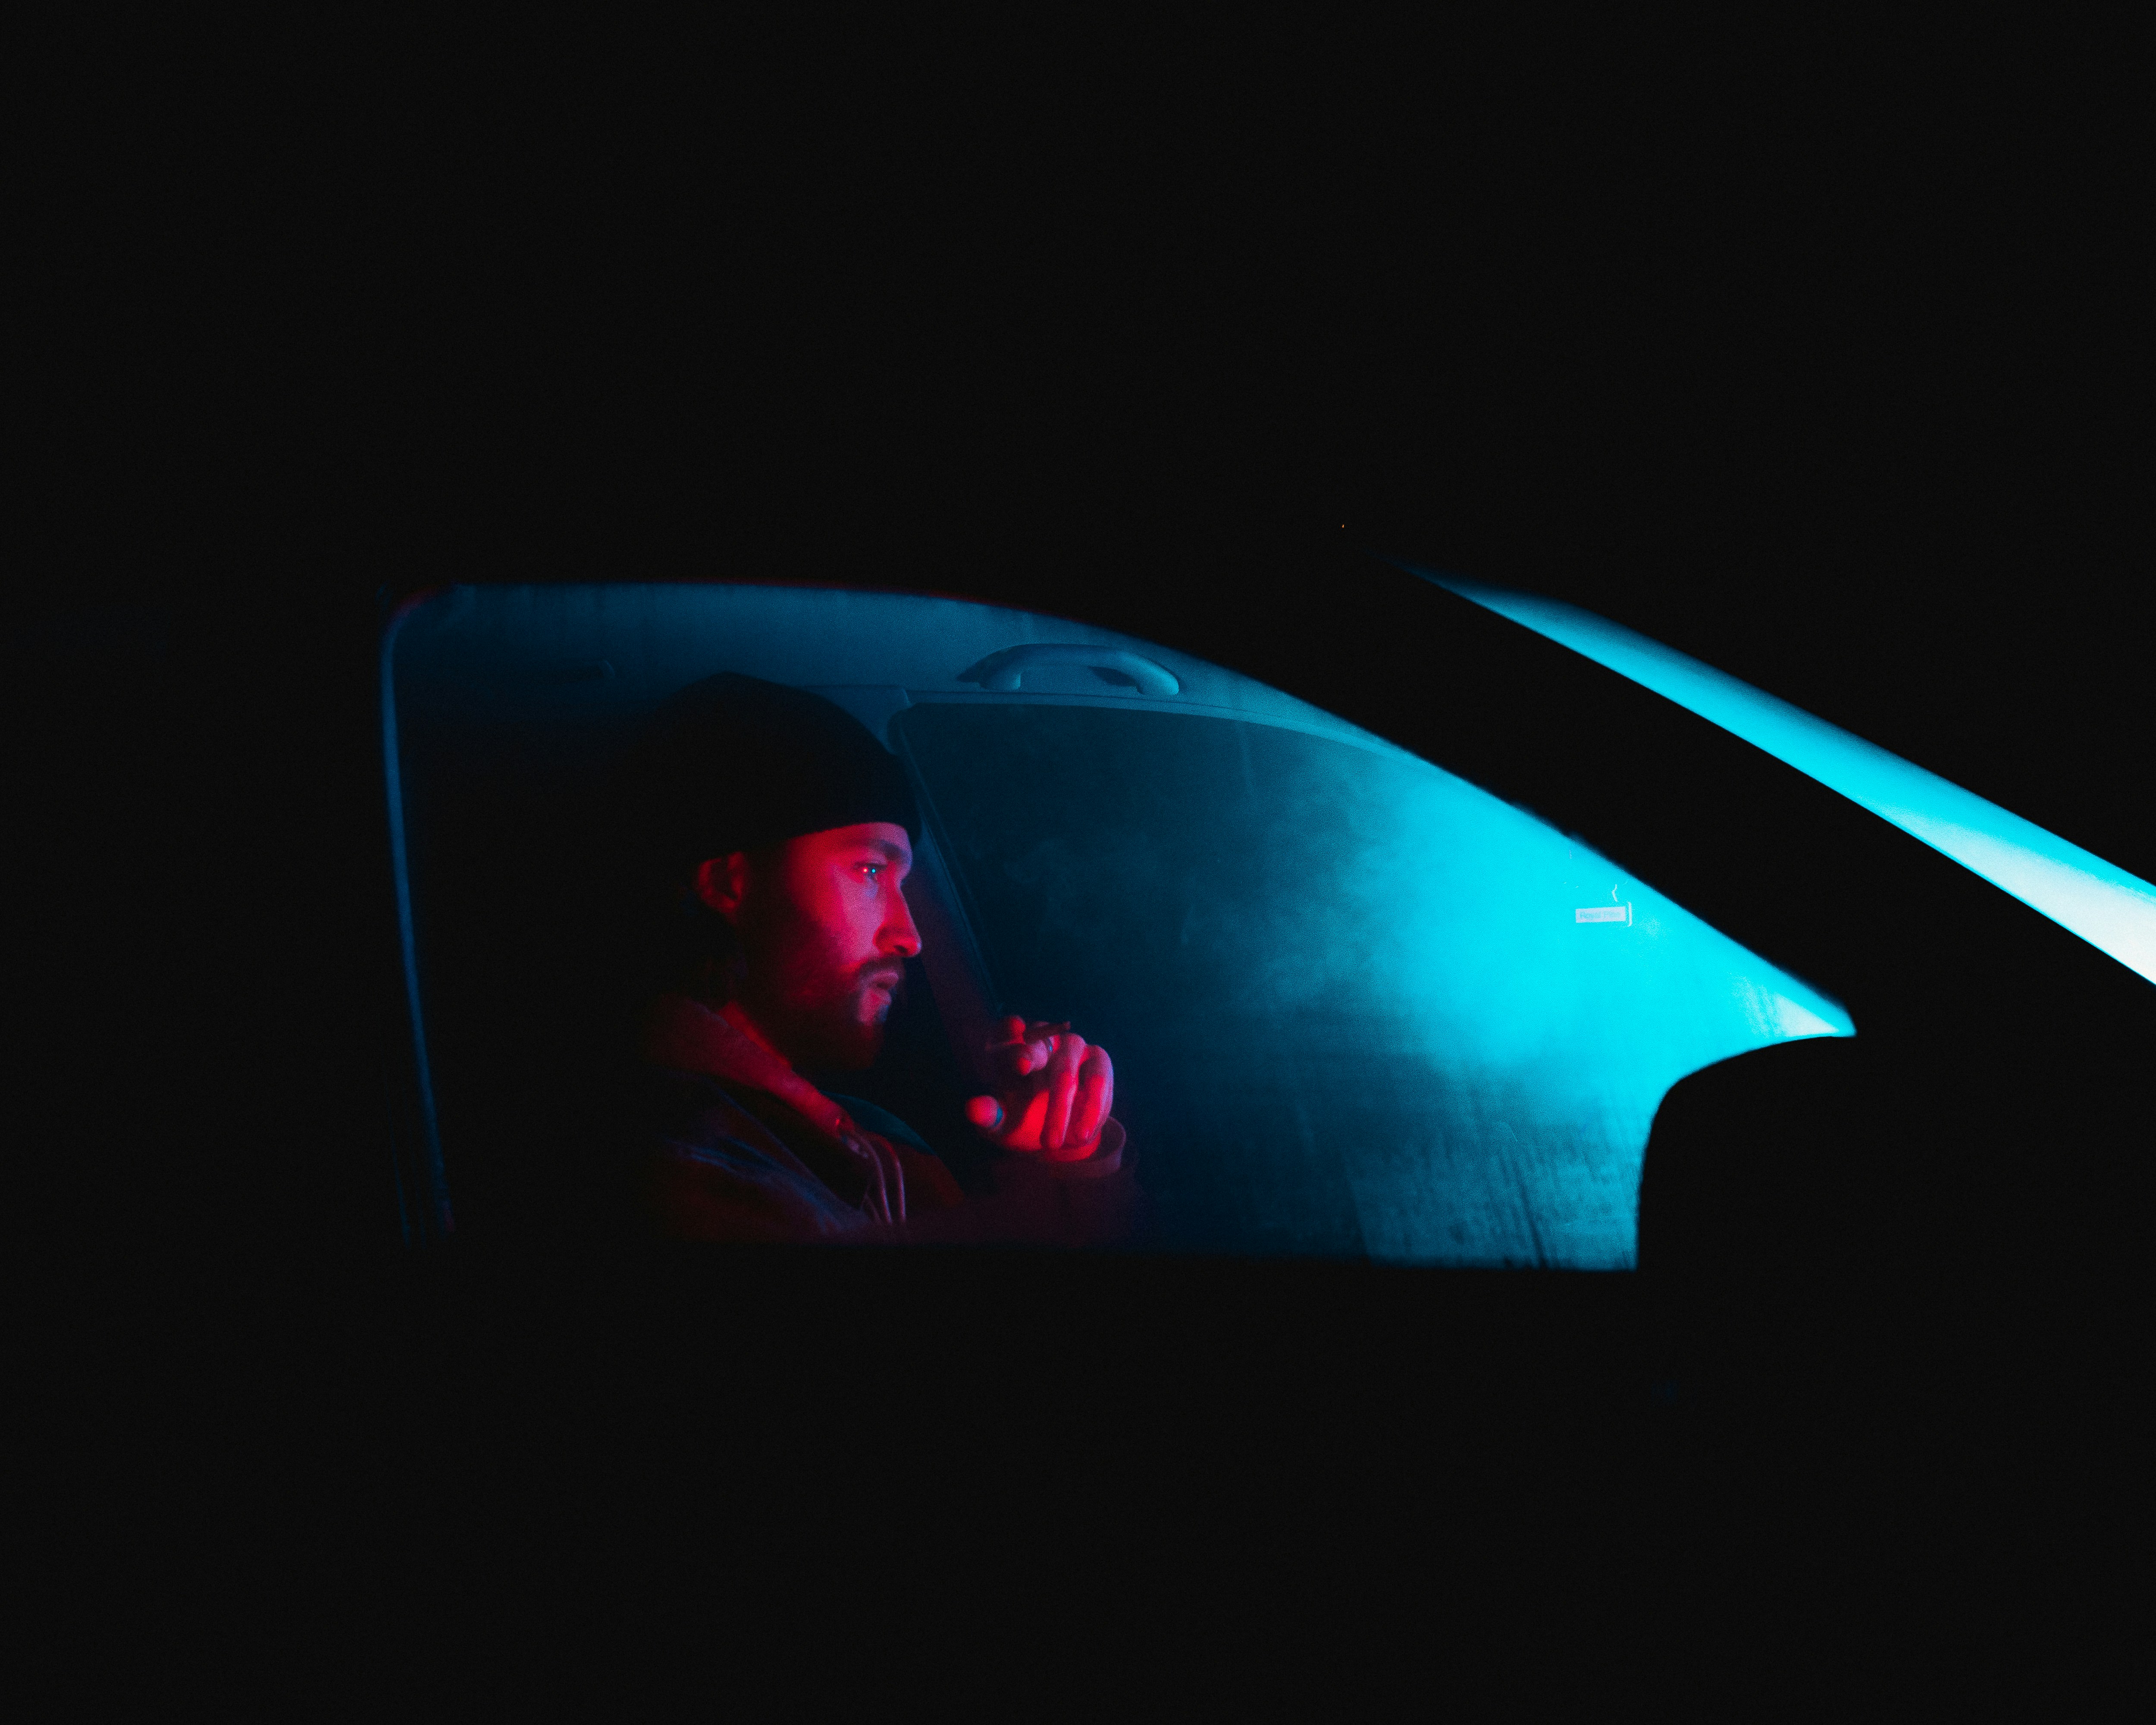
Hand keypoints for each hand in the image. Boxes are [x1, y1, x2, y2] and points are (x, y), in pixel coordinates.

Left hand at [965, 1016, 1114, 1160]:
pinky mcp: (1098, 1061)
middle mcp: (1042, 1042)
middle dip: (1030, 1059)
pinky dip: (1090, 1110)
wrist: (1060, 1135)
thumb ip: (989, 1115)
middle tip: (1021, 1067)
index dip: (1007, 1032)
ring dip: (1062, 1106)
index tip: (1010, 1036)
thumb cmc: (1022, 1120)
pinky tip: (1081, 1136)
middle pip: (1036, 1047)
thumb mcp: (1002, 1124)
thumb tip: (972, 1109)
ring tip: (1054, 1142)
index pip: (1006, 1031)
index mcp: (1011, 1050)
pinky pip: (1097, 1080)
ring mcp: (1072, 1048)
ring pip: (1067, 1069)